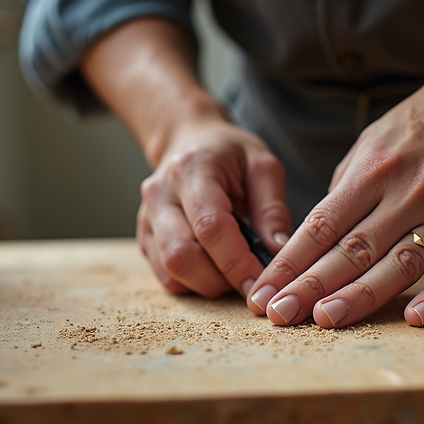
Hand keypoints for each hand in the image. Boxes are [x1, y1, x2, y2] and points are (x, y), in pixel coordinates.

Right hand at [137, 115, 292, 296]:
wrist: (190, 139)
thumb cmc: (230, 154)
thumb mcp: (262, 166)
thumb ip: (272, 209)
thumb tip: (278, 253)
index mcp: (191, 170)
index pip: (210, 227)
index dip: (237, 263)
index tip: (261, 283)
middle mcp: (160, 194)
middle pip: (181, 257)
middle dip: (220, 281)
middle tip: (248, 280)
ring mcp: (147, 217)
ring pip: (170, 272)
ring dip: (207, 284)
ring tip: (233, 271)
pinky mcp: (145, 236)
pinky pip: (165, 275)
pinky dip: (193, 283)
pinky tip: (214, 268)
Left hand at [245, 48, 423, 326]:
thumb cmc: (423, 121)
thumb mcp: (372, 141)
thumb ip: (346, 189)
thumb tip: (318, 235)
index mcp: (373, 171)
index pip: (321, 226)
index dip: (289, 263)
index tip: (263, 292)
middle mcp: (407, 193)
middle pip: (352, 250)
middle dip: (311, 287)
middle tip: (280, 316)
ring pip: (398, 265)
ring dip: (361, 296)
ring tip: (326, 322)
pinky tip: (413, 318)